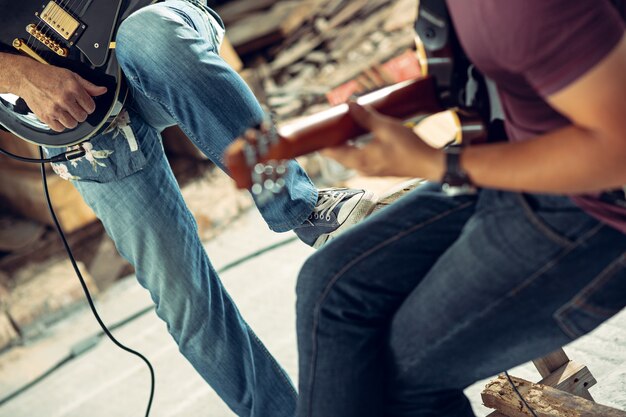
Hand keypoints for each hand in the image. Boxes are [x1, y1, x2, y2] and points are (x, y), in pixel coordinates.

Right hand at [17, 59, 106, 131]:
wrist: (27, 77)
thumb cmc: (50, 75)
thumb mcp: (72, 76)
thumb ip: (88, 86)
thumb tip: (103, 90)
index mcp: (73, 88)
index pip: (91, 107)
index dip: (88, 106)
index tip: (83, 104)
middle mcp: (64, 99)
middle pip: (82, 117)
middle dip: (80, 113)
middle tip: (73, 107)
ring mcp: (54, 109)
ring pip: (72, 124)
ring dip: (71, 120)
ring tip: (66, 112)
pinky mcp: (45, 116)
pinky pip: (59, 128)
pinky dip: (60, 125)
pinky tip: (58, 116)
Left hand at [322, 102, 444, 178]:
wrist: (429, 164)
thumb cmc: (410, 148)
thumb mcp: (386, 127)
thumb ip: (366, 117)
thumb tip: (349, 104)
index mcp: (359, 160)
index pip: (331, 152)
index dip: (321, 141)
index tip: (314, 130)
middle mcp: (362, 168)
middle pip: (338, 155)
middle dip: (331, 140)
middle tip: (326, 125)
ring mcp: (370, 170)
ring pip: (349, 157)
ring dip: (343, 143)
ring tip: (339, 129)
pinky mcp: (378, 168)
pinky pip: (359, 158)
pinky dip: (354, 147)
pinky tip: (357, 137)